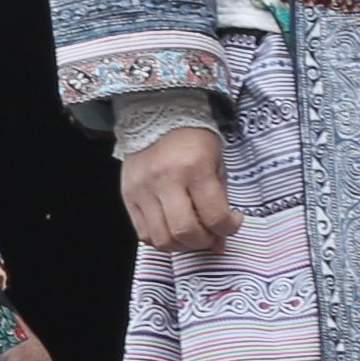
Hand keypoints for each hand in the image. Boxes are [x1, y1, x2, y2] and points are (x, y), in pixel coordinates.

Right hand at [122, 125, 238, 254]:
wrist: (156, 115)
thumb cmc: (192, 139)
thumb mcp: (216, 163)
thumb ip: (220, 202)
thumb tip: (219, 242)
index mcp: (194, 168)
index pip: (214, 216)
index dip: (229, 228)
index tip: (231, 223)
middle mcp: (165, 180)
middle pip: (185, 232)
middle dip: (203, 241)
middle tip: (210, 233)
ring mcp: (143, 189)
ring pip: (161, 239)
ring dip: (181, 245)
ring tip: (190, 234)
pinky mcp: (128, 195)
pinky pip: (143, 233)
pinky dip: (160, 239)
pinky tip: (171, 228)